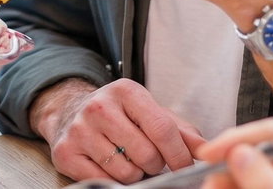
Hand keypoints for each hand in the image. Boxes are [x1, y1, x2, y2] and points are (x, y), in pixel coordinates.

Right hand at [34, 78, 202, 181]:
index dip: (179, 154)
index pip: (162, 129)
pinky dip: (112, 179)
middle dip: (155, 164)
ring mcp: (80, 130)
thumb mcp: (150, 112)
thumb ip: (181, 131)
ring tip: (127, 158)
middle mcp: (99, 107)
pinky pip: (103, 181)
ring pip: (126, 172)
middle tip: (149, 158)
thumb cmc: (119, 114)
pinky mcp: (66, 152)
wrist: (71, 111)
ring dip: (134, 173)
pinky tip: (108, 164)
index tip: (185, 167)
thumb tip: (206, 150)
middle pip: (146, 154)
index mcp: (126, 91)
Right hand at [198, 118, 272, 188]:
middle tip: (207, 184)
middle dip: (228, 165)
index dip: (236, 138)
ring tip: (212, 188)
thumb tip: (239, 152)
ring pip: (253, 170)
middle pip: (259, 152)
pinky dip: (237, 187)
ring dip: (228, 179)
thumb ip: (266, 182)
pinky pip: (257, 183)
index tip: (207, 154)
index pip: (272, 132)